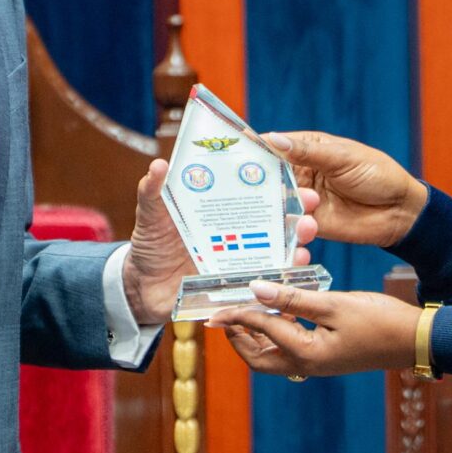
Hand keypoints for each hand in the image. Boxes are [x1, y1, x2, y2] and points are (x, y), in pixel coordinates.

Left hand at [121, 158, 319, 331]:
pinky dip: (280, 276)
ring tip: (304, 237)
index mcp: (221, 211)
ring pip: (276, 251)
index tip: (294, 176)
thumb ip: (153, 191)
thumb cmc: (150, 245)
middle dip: (296, 213)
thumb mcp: (151, 215)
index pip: (254, 193)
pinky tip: (292, 269)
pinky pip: (264, 281)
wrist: (142, 287)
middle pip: (274, 221)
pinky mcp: (236, 286)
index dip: (276, 184)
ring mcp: (239, 261)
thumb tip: (159, 164)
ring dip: (295, 243)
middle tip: (310, 206)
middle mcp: (236, 234)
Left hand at [213, 281, 420, 378]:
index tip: (217, 305)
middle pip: (257, 359)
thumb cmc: (379, 321)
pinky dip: (276, 334)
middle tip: (224, 317)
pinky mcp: (325, 357)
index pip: (260, 331)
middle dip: (237, 338)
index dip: (237, 315)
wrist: (415, 340)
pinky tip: (279, 313)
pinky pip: (289, 350)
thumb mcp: (334, 304)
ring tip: (244, 313)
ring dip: (255, 337)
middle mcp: (306, 365)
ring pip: (272, 357)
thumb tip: (256, 290)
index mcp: (305, 354)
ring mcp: (316, 364)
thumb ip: (293, 298)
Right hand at [263, 131, 427, 248]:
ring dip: (286, 207)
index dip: (252, 151)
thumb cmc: (377, 175)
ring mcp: (304, 201)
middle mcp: (300, 175)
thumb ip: (308, 152)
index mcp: (307, 149)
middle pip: (268, 179)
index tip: (231, 156)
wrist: (401, 212)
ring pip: (278, 205)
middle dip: (259, 185)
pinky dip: (294, 230)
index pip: (273, 147)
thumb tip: (273, 139)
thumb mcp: (343, 158)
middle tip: (247, 191)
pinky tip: (307, 229)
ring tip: (310, 206)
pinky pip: (292, 228)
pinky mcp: (312, 225)